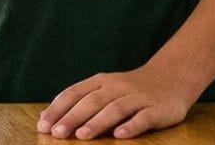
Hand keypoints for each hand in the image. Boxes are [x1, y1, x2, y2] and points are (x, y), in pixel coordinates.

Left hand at [37, 64, 195, 139]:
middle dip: (73, 117)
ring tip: (82, 135)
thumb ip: (77, 102)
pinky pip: (143, 118)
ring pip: (115, 108)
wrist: (171, 78)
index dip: (58, 109)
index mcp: (100, 82)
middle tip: (57, 133)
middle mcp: (117, 87)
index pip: (74, 94)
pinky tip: (120, 135)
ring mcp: (138, 97)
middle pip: (92, 102)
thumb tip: (45, 117)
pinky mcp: (157, 109)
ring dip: (98, 122)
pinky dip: (131, 126)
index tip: (43, 125)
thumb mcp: (102, 90)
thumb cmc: (128, 89)